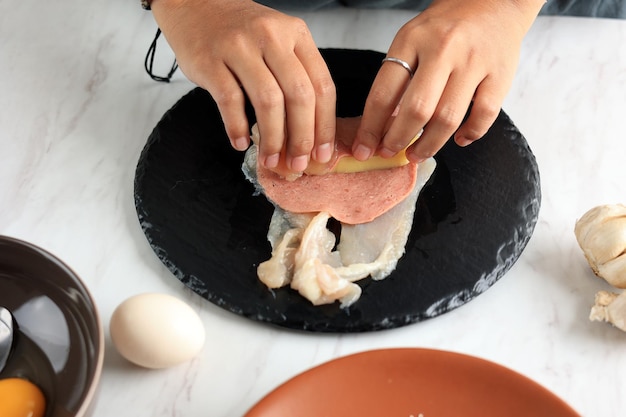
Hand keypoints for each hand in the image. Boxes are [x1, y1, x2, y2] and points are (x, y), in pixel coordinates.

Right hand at [151, 0, 336, 172]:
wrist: (194, 4)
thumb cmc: (241, 32)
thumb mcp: (277, 41)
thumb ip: (295, 76)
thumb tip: (309, 134)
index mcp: (296, 34)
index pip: (322, 85)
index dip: (325, 125)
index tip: (323, 154)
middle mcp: (271, 36)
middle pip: (299, 96)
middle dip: (302, 138)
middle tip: (298, 164)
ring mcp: (239, 47)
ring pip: (268, 101)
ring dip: (272, 138)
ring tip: (271, 159)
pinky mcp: (210, 60)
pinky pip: (229, 101)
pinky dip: (237, 127)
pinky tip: (241, 142)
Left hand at [353, 0, 544, 162]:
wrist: (493, 0)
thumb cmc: (445, 27)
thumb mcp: (411, 40)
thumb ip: (398, 78)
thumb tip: (381, 127)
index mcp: (412, 40)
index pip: (383, 93)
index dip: (371, 128)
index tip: (363, 148)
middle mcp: (443, 49)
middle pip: (416, 110)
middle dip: (398, 140)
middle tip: (390, 152)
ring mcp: (474, 61)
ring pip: (448, 119)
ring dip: (429, 145)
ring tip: (417, 153)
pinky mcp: (501, 73)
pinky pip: (484, 115)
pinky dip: (470, 134)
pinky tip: (459, 140)